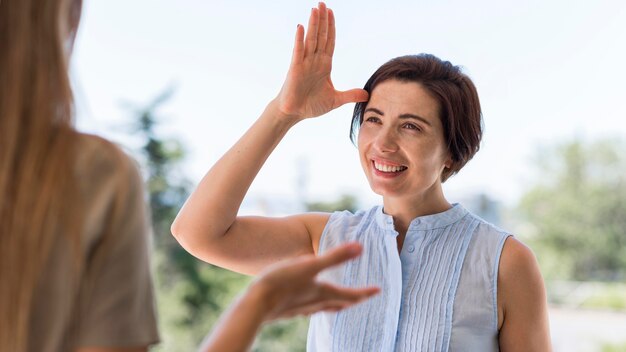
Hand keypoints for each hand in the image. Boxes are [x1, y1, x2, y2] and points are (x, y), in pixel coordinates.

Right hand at [250, 242, 379, 320]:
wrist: (255, 305)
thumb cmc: (282, 283)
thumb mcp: (310, 265)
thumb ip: (335, 257)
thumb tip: (360, 247)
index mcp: (323, 292)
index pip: (351, 295)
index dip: (366, 292)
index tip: (378, 290)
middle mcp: (315, 303)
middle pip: (340, 303)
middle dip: (353, 299)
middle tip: (363, 296)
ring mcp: (301, 308)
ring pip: (324, 307)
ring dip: (335, 303)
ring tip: (339, 301)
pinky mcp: (288, 309)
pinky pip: (308, 308)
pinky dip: (316, 304)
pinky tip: (307, 302)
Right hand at [275, 2, 368, 120]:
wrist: (295, 113)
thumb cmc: (311, 105)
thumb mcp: (335, 100)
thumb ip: (350, 95)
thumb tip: (367, 95)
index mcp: (324, 65)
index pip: (329, 42)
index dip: (331, 27)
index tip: (331, 13)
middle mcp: (314, 61)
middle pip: (320, 36)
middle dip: (322, 20)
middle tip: (323, 3)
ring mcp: (304, 63)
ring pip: (311, 40)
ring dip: (313, 24)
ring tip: (315, 9)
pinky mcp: (295, 69)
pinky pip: (298, 51)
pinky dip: (299, 39)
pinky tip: (301, 27)